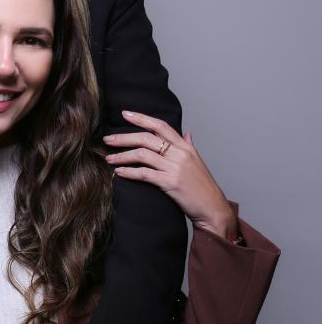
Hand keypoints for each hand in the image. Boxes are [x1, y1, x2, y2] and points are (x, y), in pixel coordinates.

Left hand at [104, 111, 237, 239]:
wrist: (214, 209)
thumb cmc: (203, 187)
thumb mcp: (198, 162)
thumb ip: (189, 146)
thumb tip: (187, 133)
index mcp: (185, 146)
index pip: (160, 125)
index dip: (141, 118)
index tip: (125, 114)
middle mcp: (180, 153)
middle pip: (146, 138)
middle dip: (124, 138)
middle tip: (108, 139)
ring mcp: (175, 167)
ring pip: (142, 155)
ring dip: (122, 156)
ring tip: (109, 159)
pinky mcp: (170, 182)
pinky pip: (144, 173)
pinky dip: (129, 172)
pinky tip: (119, 173)